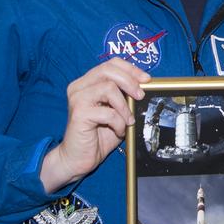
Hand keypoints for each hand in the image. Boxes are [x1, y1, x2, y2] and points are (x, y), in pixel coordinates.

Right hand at [40, 59, 149, 192]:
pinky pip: (108, 112)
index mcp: (87, 83)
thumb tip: (144, 86)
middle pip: (108, 70)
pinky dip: (118, 122)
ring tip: (127, 120)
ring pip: (108, 88)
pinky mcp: (79, 114)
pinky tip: (118, 130)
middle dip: (129, 81)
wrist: (78, 158)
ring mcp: (77, 99)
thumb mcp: (116, 112)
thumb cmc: (97, 136)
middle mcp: (79, 87)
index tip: (146, 79)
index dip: (130, 69)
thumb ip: (124, 97)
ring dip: (124, 106)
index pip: (110, 64)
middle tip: (140, 96)